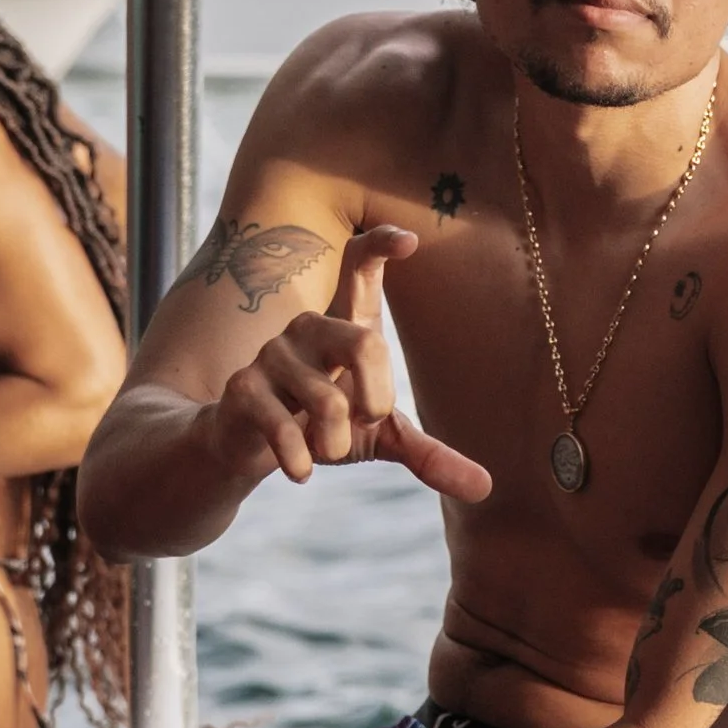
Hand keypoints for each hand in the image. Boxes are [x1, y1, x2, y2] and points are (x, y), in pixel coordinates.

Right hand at [202, 226, 491, 501]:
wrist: (246, 450)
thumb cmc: (320, 427)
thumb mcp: (379, 439)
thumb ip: (427, 454)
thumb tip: (484, 487)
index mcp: (346, 327)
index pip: (360, 268)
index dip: (381, 247)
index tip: (409, 240)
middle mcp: (310, 328)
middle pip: (366, 342)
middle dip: (377, 398)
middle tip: (369, 421)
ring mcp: (272, 354)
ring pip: (327, 401)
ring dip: (335, 444)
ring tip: (324, 450)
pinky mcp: (243, 389)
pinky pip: (286, 428)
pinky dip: (301, 460)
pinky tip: (300, 470)